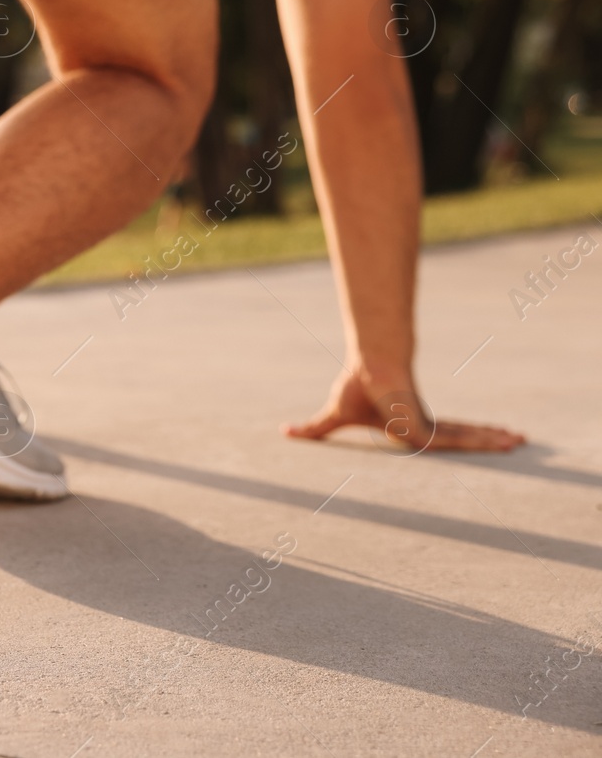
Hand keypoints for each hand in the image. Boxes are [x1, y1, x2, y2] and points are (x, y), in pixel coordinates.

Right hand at [282, 371, 525, 451]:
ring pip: (465, 437)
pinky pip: (458, 438)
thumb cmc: (355, 387)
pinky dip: (482, 440)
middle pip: (460, 436)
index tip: (484, 438)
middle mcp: (423, 424)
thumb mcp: (334, 417)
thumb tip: (285, 432)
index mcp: (407, 426)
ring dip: (492, 439)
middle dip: (487, 438)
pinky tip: (505, 440)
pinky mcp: (426, 424)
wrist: (368, 366)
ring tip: (520, 440)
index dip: (463, 437)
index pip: (440, 435)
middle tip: (516, 440)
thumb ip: (315, 430)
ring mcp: (428, 422)